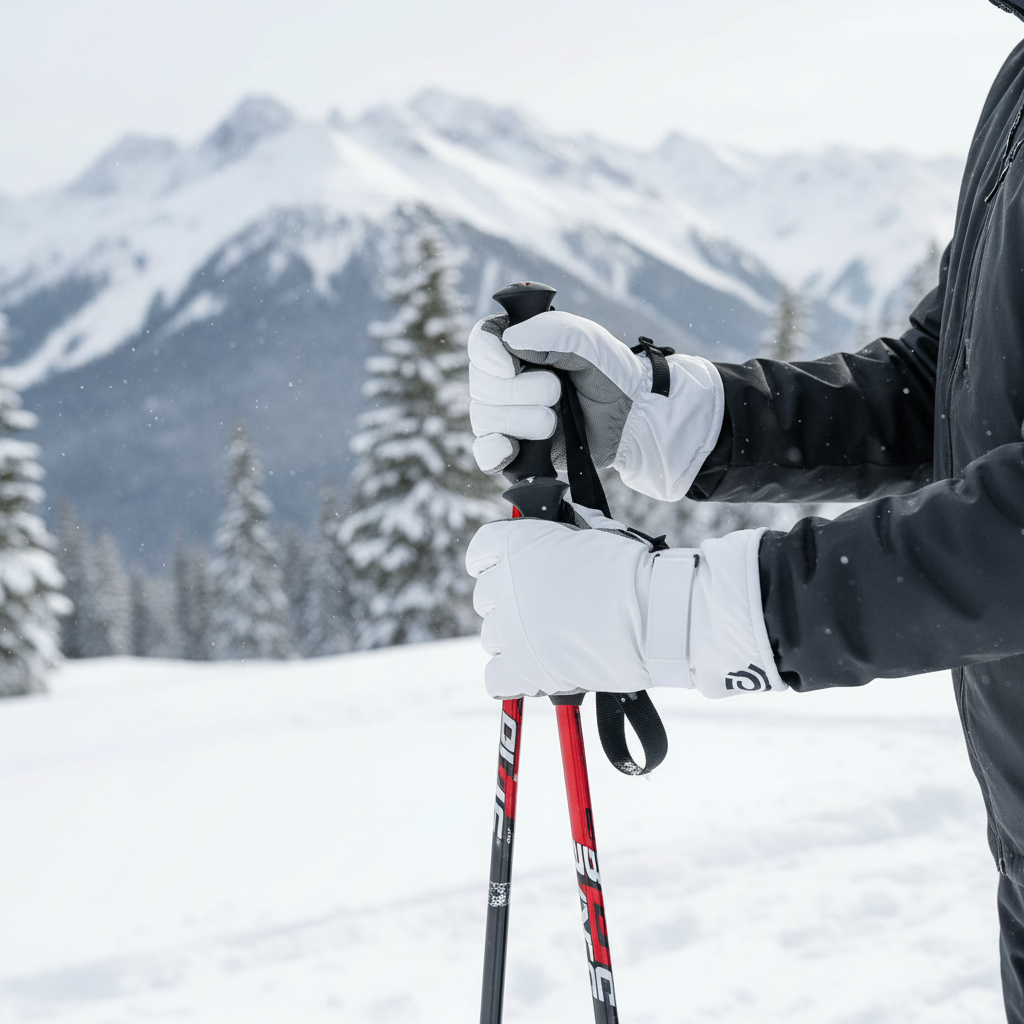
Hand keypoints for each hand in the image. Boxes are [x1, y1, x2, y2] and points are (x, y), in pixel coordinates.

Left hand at [465, 504, 785, 699]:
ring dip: (516, 639)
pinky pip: (495, 677)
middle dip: (511, 604)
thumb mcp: (586, 536)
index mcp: (516, 544)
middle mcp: (505, 584)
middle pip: (486, 599)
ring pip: (492, 638)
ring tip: (554, 640)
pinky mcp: (524, 668)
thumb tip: (544, 540)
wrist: (658, 612)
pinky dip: (511, 678)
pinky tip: (537, 671)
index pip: (481, 553)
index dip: (496, 564)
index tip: (514, 573)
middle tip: (547, 611)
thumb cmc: (633, 571)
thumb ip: (552, 539)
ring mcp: (511, 628)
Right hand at [468, 310, 724, 500]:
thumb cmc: (610, 373)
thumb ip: (553, 332)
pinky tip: (512, 447)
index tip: (510, 365)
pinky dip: (495, 451)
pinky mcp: (516, 450)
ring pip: (485, 418)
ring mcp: (508, 416)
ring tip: (554, 420)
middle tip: (557, 391)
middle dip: (520, 391)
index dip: (487, 354)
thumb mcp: (588, 341)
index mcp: (518, 347)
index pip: (481, 341)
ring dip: (524, 419)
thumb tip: (510, 340)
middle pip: (482, 384)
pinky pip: (485, 454)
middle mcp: (505, 381)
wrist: (632, 418)